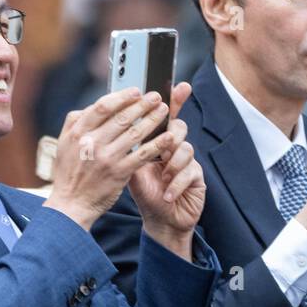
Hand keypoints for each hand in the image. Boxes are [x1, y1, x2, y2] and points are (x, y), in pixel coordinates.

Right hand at [44, 87, 171, 229]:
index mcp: (77, 133)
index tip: (136, 91)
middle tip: (157, 96)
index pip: (102, 107)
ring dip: (153, 119)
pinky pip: (142, 154)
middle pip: (122, 117)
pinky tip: (168, 137)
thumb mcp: (63, 145)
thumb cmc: (69, 173)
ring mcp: (107, 158)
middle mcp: (91, 143)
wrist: (70, 204)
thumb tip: (93, 106)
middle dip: (143, 104)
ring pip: (135, 133)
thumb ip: (75, 123)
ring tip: (165, 111)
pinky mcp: (119, 172)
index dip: (122, 97)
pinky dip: (157, 144)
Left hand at [128, 82, 204, 259]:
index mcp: (157, 141)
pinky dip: (175, 185)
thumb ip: (123, 147)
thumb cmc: (145, 193)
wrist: (160, 221)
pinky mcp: (197, 178)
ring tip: (162, 177)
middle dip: (171, 134)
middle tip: (166, 143)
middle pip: (178, 127)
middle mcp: (174, 147)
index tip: (179, 86)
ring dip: (172, 164)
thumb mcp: (129, 168)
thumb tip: (108, 127)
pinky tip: (167, 194)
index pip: (165, 116)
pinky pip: (190, 172)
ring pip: (186, 149)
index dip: (174, 100)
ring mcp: (188, 161)